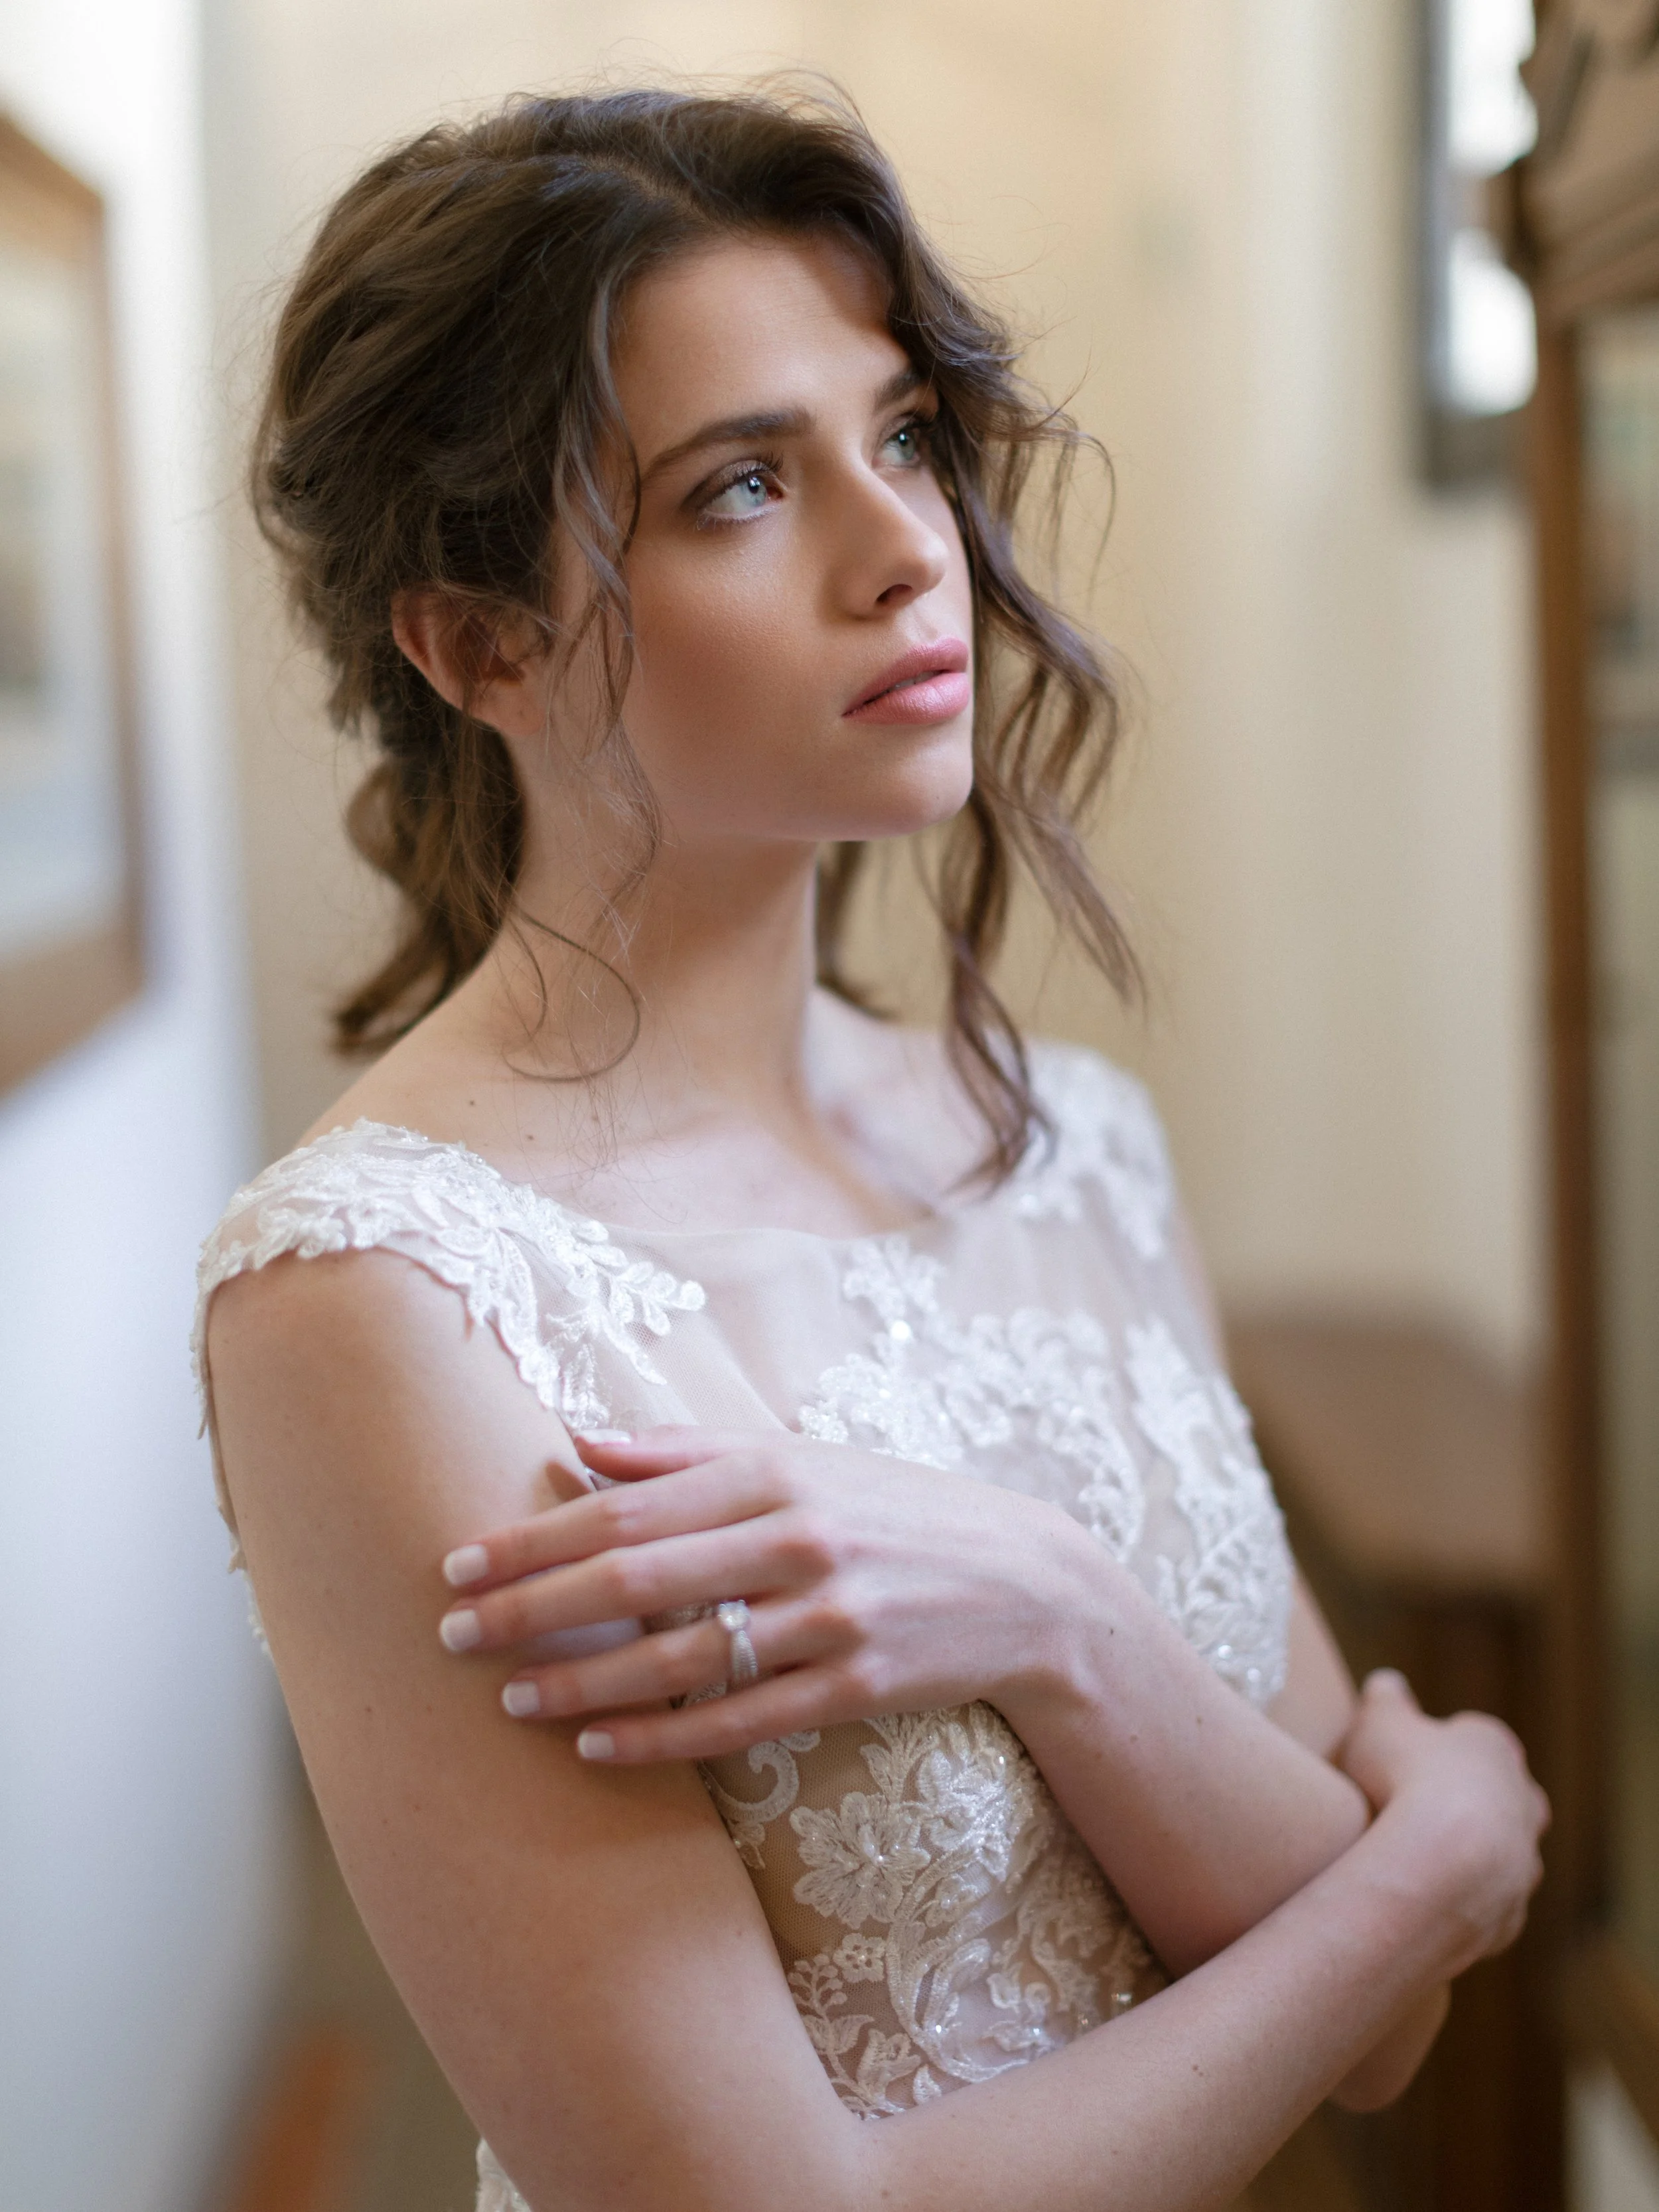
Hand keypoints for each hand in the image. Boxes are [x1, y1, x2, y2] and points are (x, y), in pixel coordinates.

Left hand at [436, 1426, 1107, 1760]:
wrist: (1024, 1583)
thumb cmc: (890, 1509)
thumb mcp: (800, 1459)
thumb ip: (684, 1453)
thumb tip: (577, 1440)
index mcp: (774, 1472)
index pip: (627, 1504)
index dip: (535, 1538)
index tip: (457, 1560)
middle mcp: (797, 1538)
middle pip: (637, 1578)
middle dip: (533, 1608)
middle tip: (450, 1634)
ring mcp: (830, 1616)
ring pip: (679, 1659)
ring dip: (582, 1681)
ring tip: (508, 1698)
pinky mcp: (856, 1685)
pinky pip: (738, 1721)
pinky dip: (661, 1738)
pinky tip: (596, 1747)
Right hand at [1338, 1670, 1549, 1971]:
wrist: (1442, 1865)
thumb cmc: (1406, 1776)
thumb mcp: (1378, 1722)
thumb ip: (1385, 1701)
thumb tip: (1386, 1684)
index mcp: (1495, 1748)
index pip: (1476, 1741)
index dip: (1439, 1748)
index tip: (1406, 1758)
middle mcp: (1523, 1804)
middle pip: (1500, 1799)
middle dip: (1465, 1805)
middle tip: (1413, 1813)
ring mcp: (1523, 1864)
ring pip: (1499, 1857)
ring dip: (1464, 1859)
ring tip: (1410, 1865)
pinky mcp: (1509, 1918)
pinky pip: (1483, 1908)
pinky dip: (1456, 1904)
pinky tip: (1415, 1902)